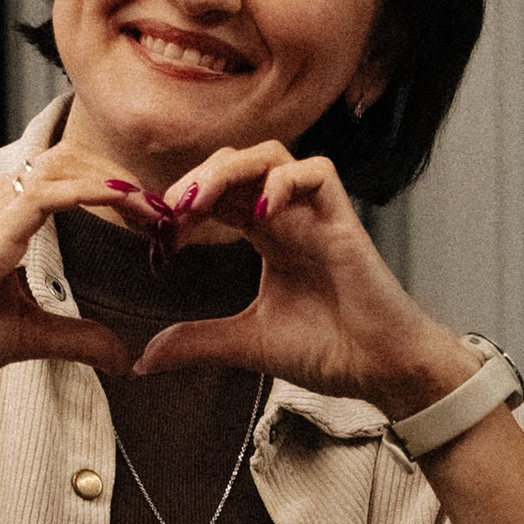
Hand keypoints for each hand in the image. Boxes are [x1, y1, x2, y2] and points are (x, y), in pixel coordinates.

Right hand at [0, 139, 144, 400]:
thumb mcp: (24, 335)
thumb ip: (74, 337)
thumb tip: (124, 355)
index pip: (63, 179)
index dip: (112, 190)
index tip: (154, 222)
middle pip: (70, 161)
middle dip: (122, 181)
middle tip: (168, 215)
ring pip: (63, 166)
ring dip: (117, 183)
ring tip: (157, 211)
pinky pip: (49, 192)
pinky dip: (95, 192)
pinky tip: (127, 204)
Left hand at [130, 144, 472, 416]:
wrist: (380, 370)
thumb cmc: (328, 350)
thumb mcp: (247, 343)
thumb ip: (198, 342)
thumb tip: (143, 360)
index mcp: (268, 237)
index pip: (218, 196)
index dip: (183, 200)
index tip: (154, 227)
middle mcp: (289, 217)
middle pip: (238, 163)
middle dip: (197, 177)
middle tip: (168, 210)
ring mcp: (316, 215)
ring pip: (273, 154)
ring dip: (229, 169)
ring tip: (200, 202)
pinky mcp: (344, 221)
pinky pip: (318, 171)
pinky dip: (286, 179)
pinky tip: (260, 210)